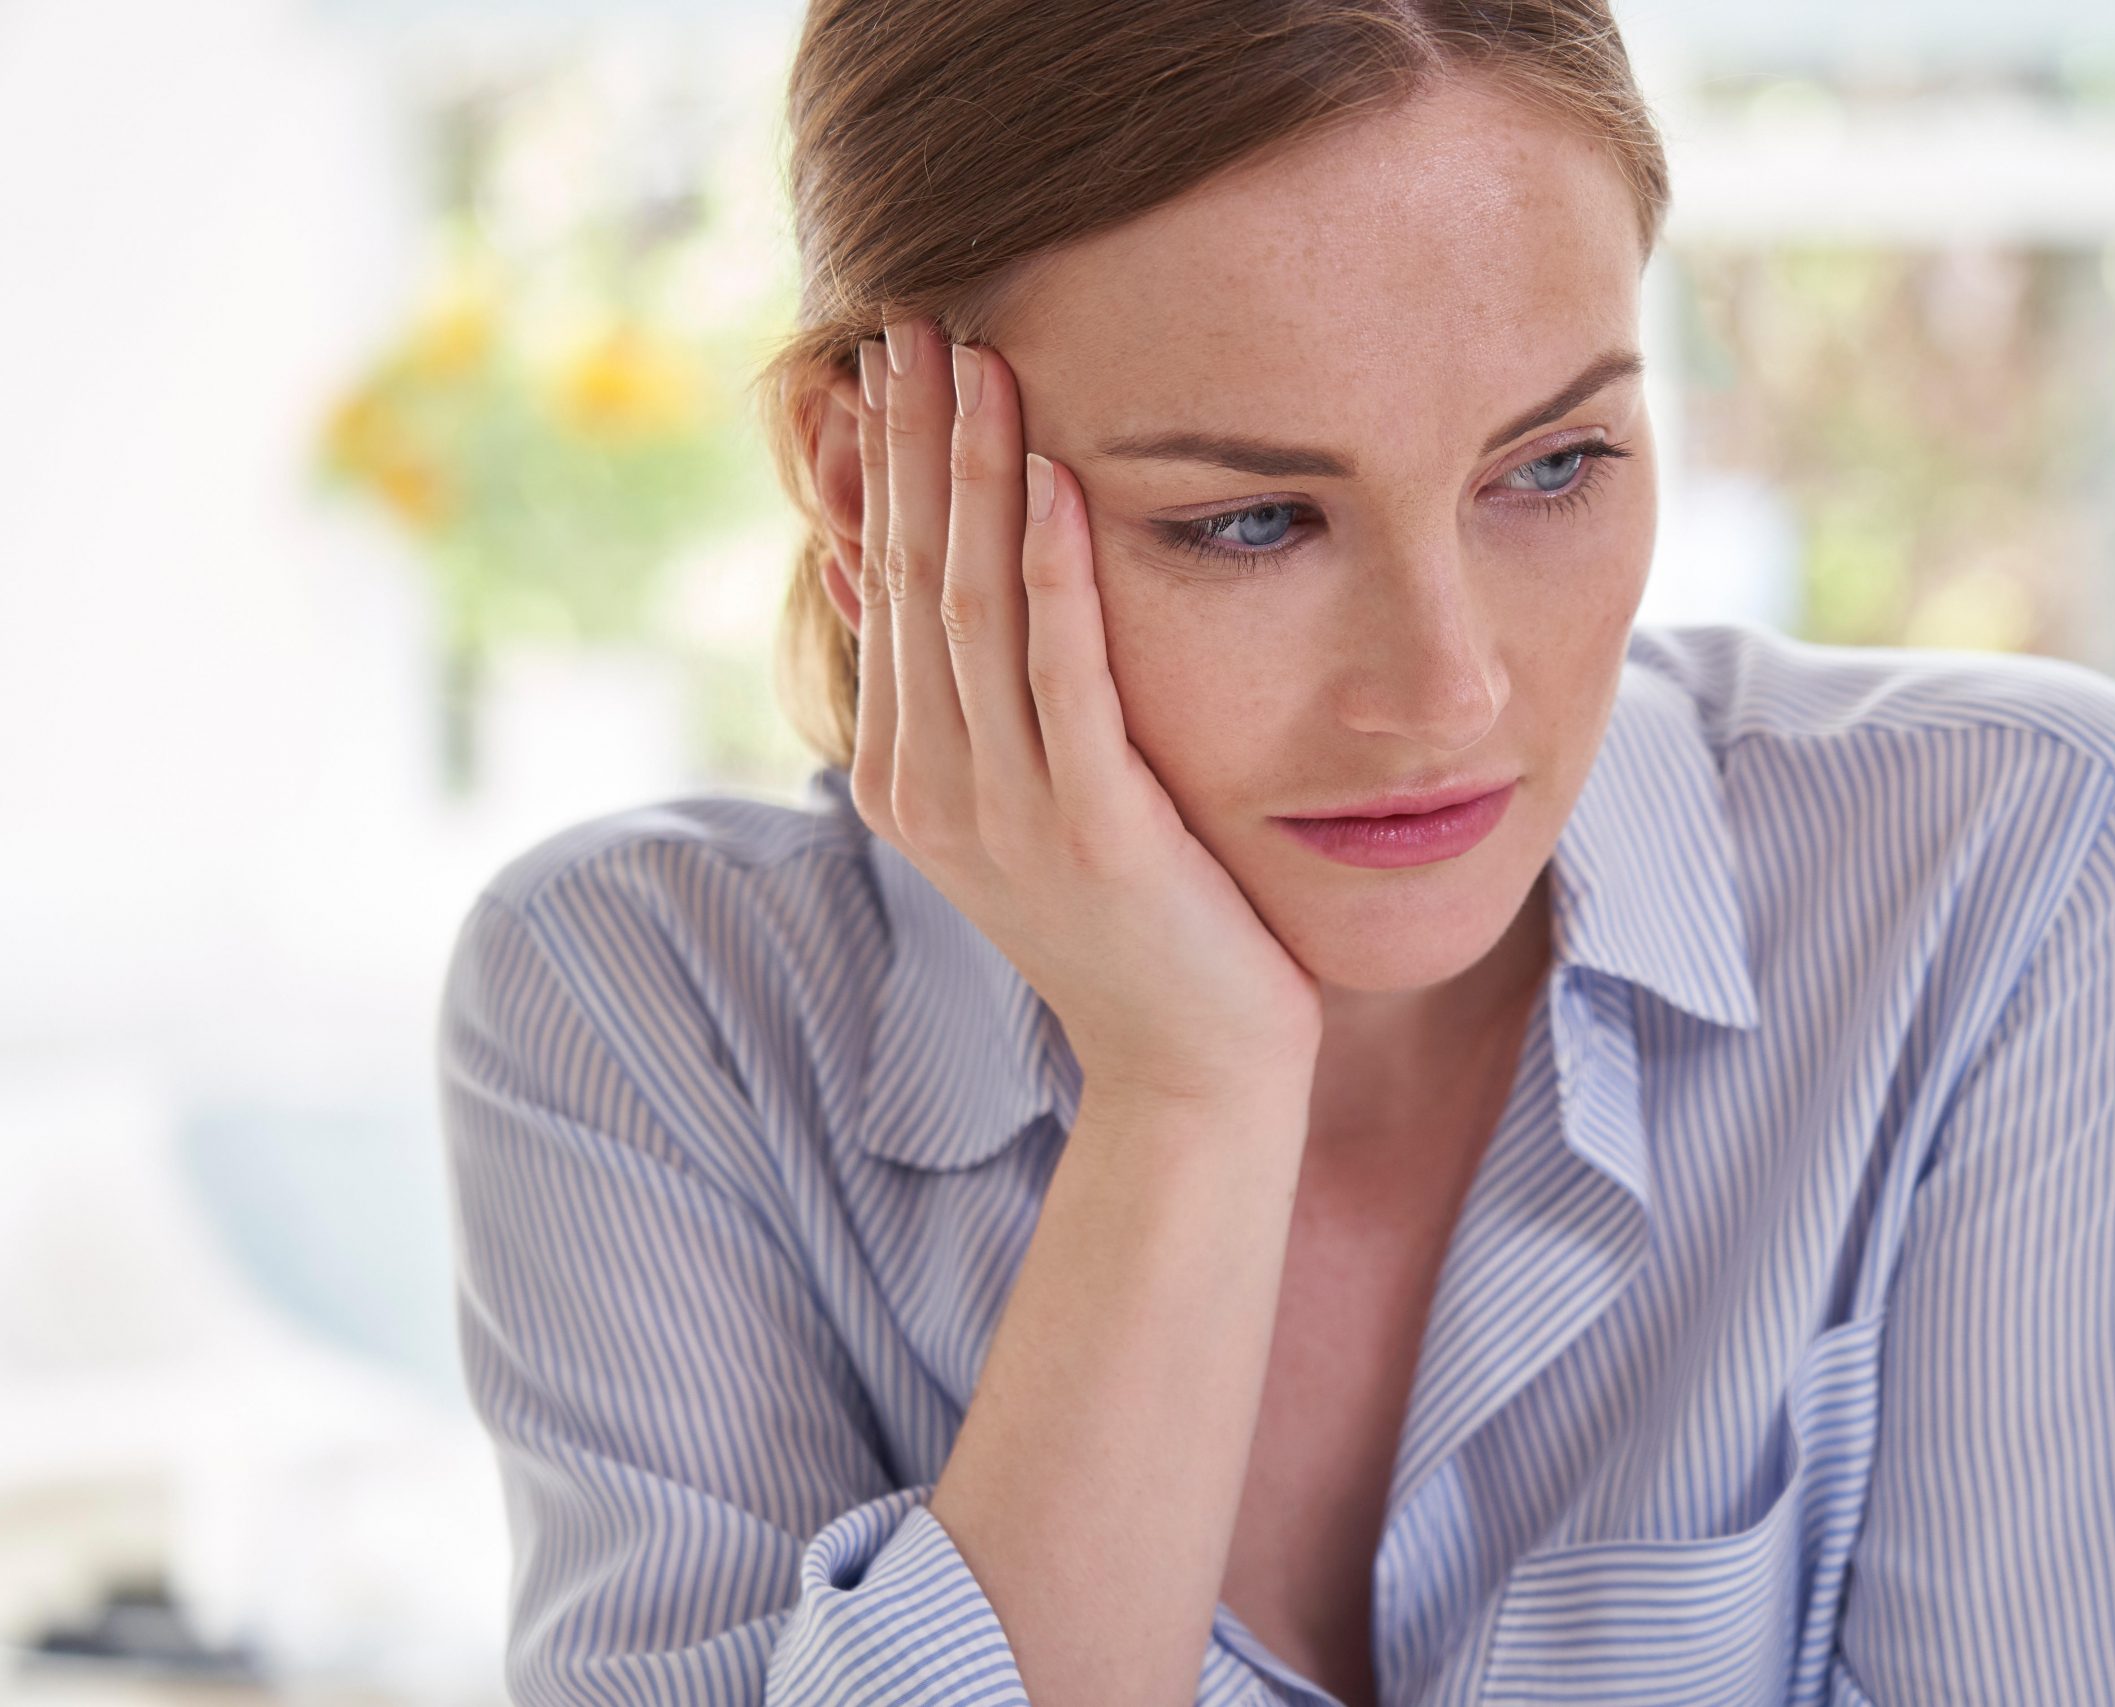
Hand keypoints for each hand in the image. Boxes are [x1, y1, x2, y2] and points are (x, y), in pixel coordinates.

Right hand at [823, 315, 1323, 1106]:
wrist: (1191, 1066)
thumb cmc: (1133, 924)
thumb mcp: (1026, 801)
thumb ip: (962, 695)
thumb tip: (878, 570)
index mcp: (912, 774)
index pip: (886, 583)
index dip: (889, 465)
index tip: (894, 352)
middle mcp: (937, 787)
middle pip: (914, 575)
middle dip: (916, 442)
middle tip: (917, 316)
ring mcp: (1007, 812)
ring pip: (975, 609)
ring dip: (976, 476)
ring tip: (978, 360)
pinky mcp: (1093, 830)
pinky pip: (1065, 678)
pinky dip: (1058, 574)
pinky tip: (1059, 480)